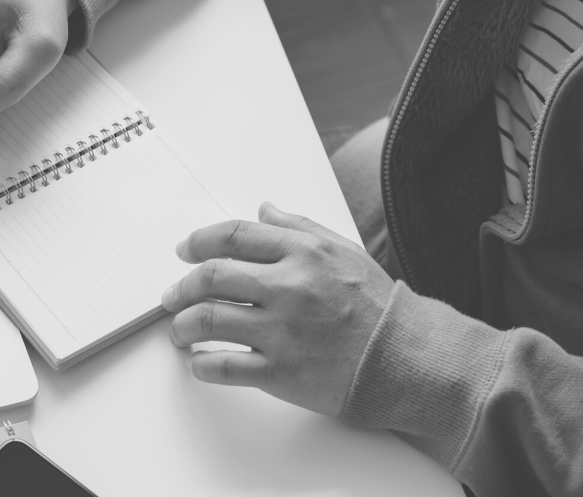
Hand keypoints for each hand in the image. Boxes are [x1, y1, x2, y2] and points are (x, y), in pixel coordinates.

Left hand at [161, 203, 394, 417]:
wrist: (411, 360)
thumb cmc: (378, 307)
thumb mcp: (343, 252)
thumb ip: (299, 228)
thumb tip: (263, 210)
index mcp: (303, 253)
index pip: (232, 236)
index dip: (198, 242)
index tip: (183, 251)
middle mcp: (289, 288)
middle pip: (210, 277)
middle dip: (180, 287)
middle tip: (171, 296)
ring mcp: (283, 331)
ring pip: (208, 320)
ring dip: (182, 326)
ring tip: (179, 331)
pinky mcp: (282, 372)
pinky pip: (223, 366)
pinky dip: (201, 364)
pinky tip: (199, 363)